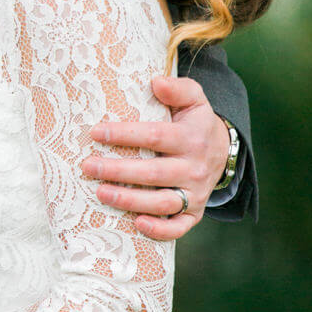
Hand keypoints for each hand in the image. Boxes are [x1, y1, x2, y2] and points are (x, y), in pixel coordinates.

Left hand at [82, 75, 231, 241]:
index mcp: (191, 138)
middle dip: (117, 171)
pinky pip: (178, 227)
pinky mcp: (194, 213)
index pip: (155, 136)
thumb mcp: (194, 99)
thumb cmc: (195, 123)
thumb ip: (178, 88)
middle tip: (88, 166)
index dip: (125, 135)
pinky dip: (160, 230)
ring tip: (100, 193)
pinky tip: (136, 224)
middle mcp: (194, 168)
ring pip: (161, 202)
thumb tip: (155, 81)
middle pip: (153, 173)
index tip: (96, 133)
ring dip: (129, 200)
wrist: (223, 152)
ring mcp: (195, 193)